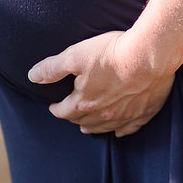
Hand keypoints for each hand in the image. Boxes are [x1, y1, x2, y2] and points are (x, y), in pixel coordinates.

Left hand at [28, 31, 174, 137]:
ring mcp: (124, 117)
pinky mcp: (144, 114)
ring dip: (93, 126)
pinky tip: (119, 130)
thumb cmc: (112, 52)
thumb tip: (32, 76)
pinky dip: (121, 130)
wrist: (149, 55)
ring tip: (88, 124)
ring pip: (103, 128)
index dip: (56, 108)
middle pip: (83, 122)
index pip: (63, 111)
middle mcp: (102, 115)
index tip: (53, 106)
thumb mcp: (75, 55)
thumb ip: (52, 68)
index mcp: (83, 102)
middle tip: (70, 112)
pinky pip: (129, 129)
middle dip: (74, 117)